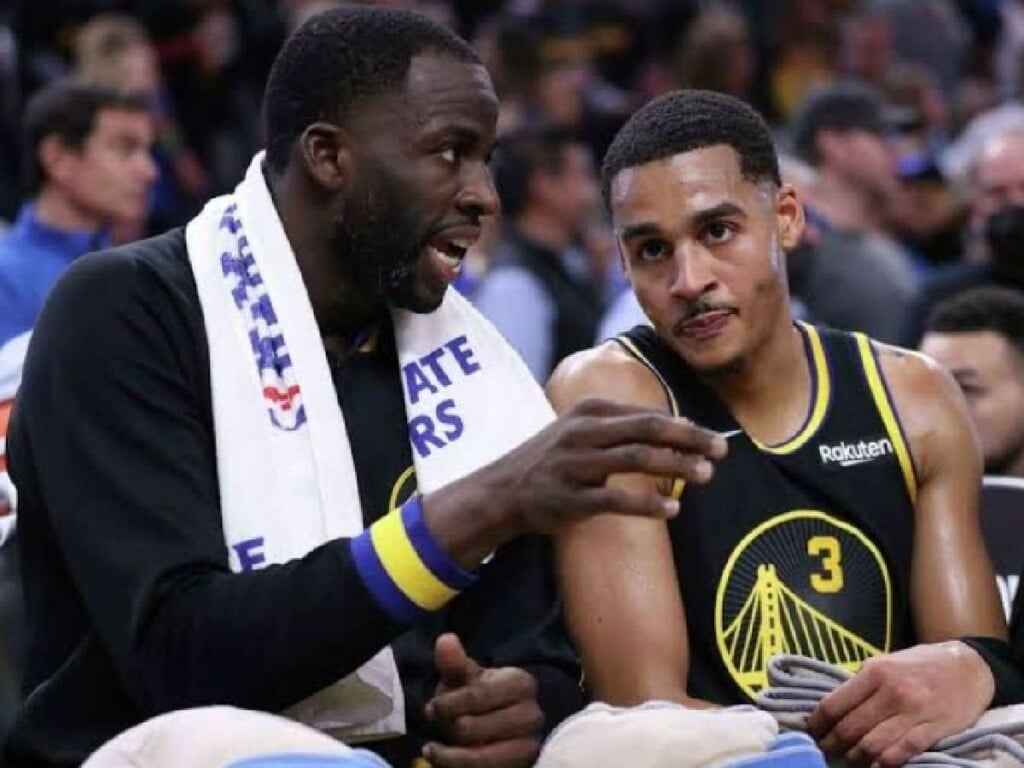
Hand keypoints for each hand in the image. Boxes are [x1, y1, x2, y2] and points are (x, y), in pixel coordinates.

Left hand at [423, 634, 541, 767]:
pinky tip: (443, 761)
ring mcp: (529, 745)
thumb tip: (445, 640)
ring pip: (481, 758)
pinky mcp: (524, 766)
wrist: (503, 723)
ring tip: (433, 750)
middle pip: (474, 727)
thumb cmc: (481, 696)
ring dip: (450, 755)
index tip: (431, 708)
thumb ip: (454, 661)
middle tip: (438, 724)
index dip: (448, 704)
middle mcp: (532, 715)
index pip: (477, 696)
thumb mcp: (467, 676)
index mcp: (521, 683)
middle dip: (449, 727)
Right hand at [425, 398, 727, 564]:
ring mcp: (575, 465)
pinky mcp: (569, 498)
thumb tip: (679, 428)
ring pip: (635, 458)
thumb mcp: (582, 431)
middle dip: (689, 438)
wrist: (502, 491)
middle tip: (722, 451)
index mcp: (590, 411)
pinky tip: (672, 509)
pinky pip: (615, 499)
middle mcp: (583, 432)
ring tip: (706, 476)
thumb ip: (623, 428)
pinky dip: (647, 504)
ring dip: (676, 465)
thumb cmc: (552, 460)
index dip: (685, 426)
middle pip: (647, 429)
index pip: (647, 415)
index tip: (714, 439)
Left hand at [807, 642, 994, 765]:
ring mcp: (913, 713)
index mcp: (875, 672)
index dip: (817, 724)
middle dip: (832, 744)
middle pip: (849, 728)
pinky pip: (901, 753)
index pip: (834, 704)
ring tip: (847, 760)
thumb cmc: (921, 664)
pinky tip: (874, 766)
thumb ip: (862, 683)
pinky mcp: (933, 730)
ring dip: (854, 758)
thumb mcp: (886, 662)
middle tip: (825, 751)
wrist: (969, 667)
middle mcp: (891, 692)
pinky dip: (883, 764)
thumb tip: (834, 706)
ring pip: (872, 745)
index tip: (811, 733)